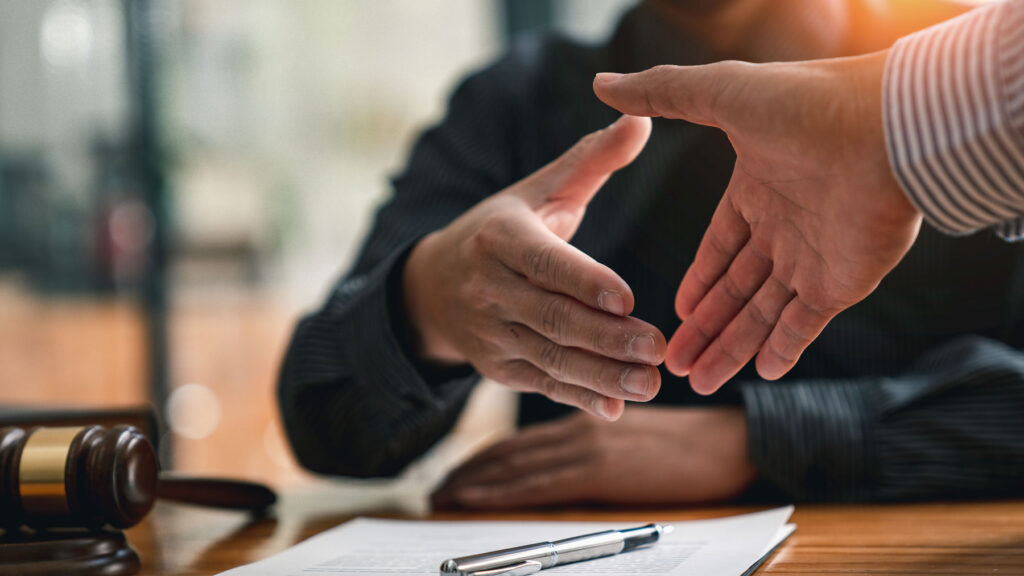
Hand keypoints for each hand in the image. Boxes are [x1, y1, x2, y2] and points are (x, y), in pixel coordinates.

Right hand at [403, 116, 665, 419]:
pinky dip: (578, 399)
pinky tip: (616, 408)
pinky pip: (542, 385)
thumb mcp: (537, 190)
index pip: (545, 262)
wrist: (433, 286)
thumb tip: (642, 118)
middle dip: (606, 338)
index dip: (583, 282)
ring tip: (649, 384)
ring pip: (550, 358)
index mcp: (500, 237)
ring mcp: (492, 333)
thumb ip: (591, 160)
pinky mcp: (499, 367)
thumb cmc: (502, 230)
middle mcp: (490, 288)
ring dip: (600, 376)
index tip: (627, 298)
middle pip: (552, 317)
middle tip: (657, 348)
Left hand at [431, 406, 755, 508]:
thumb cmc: (690, 445)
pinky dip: (502, 491)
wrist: (728, 442)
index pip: (521, 442)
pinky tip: (477, 498)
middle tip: (435, 490)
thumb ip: (597, 444)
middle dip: (468, 472)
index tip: (456, 475)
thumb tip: (566, 466)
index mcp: (585, 421)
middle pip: (509, 453)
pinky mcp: (600, 470)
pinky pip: (539, 483)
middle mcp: (578, 430)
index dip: (484, 458)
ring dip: (474, 483)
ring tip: (443, 497)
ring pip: (515, 467)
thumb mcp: (634, 437)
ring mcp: (587, 449)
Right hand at [593, 52, 921, 393]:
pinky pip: (806, 324)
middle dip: (703, 328)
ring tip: (697, 382)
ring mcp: (814, 257)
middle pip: (735, 290)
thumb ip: (663, 94)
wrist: (884, 128)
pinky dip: (785, 349)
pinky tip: (759, 374)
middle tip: (671, 364)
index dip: (698, 281)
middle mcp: (784, 228)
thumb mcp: (721, 94)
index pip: (720, 248)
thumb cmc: (806, 104)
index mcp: (757, 190)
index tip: (675, 313)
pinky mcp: (842, 282)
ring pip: (763, 314)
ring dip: (731, 347)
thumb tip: (603, 85)